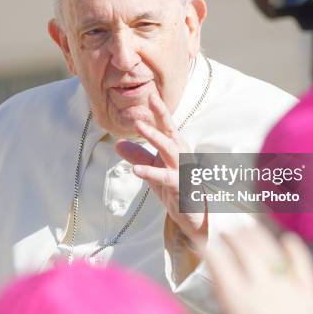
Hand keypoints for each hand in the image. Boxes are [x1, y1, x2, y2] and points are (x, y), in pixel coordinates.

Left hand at [115, 93, 207, 243]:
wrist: (194, 218)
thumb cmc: (176, 190)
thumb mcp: (153, 171)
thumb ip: (138, 156)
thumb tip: (118, 143)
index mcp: (177, 150)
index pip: (168, 127)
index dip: (160, 111)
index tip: (151, 95)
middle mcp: (183, 156)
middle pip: (170, 132)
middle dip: (159, 116)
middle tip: (145, 101)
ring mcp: (184, 171)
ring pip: (170, 149)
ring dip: (154, 136)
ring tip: (138, 126)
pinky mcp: (182, 188)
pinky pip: (165, 178)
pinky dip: (151, 172)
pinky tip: (135, 170)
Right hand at [204, 224, 312, 313]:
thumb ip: (222, 305)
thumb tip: (215, 288)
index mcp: (238, 301)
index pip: (217, 259)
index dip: (205, 244)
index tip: (198, 240)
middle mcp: (263, 289)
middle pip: (243, 247)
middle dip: (230, 234)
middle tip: (222, 231)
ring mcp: (290, 289)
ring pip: (270, 248)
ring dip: (256, 234)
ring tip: (247, 228)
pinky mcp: (311, 296)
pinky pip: (303, 264)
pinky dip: (294, 249)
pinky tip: (287, 239)